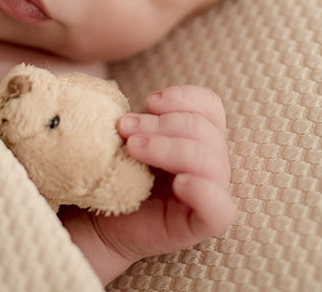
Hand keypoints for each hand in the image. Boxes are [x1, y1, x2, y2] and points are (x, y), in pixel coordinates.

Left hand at [63, 85, 235, 283]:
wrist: (101, 221)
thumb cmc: (117, 174)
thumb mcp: (129, 137)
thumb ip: (142, 120)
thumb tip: (143, 108)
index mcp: (199, 136)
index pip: (210, 106)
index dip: (183, 97)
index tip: (149, 101)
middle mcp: (211, 161)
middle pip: (204, 130)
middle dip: (161, 124)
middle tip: (124, 128)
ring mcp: (211, 192)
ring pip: (209, 161)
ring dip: (168, 148)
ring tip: (132, 148)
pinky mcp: (204, 224)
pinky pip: (220, 209)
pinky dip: (202, 191)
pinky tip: (178, 183)